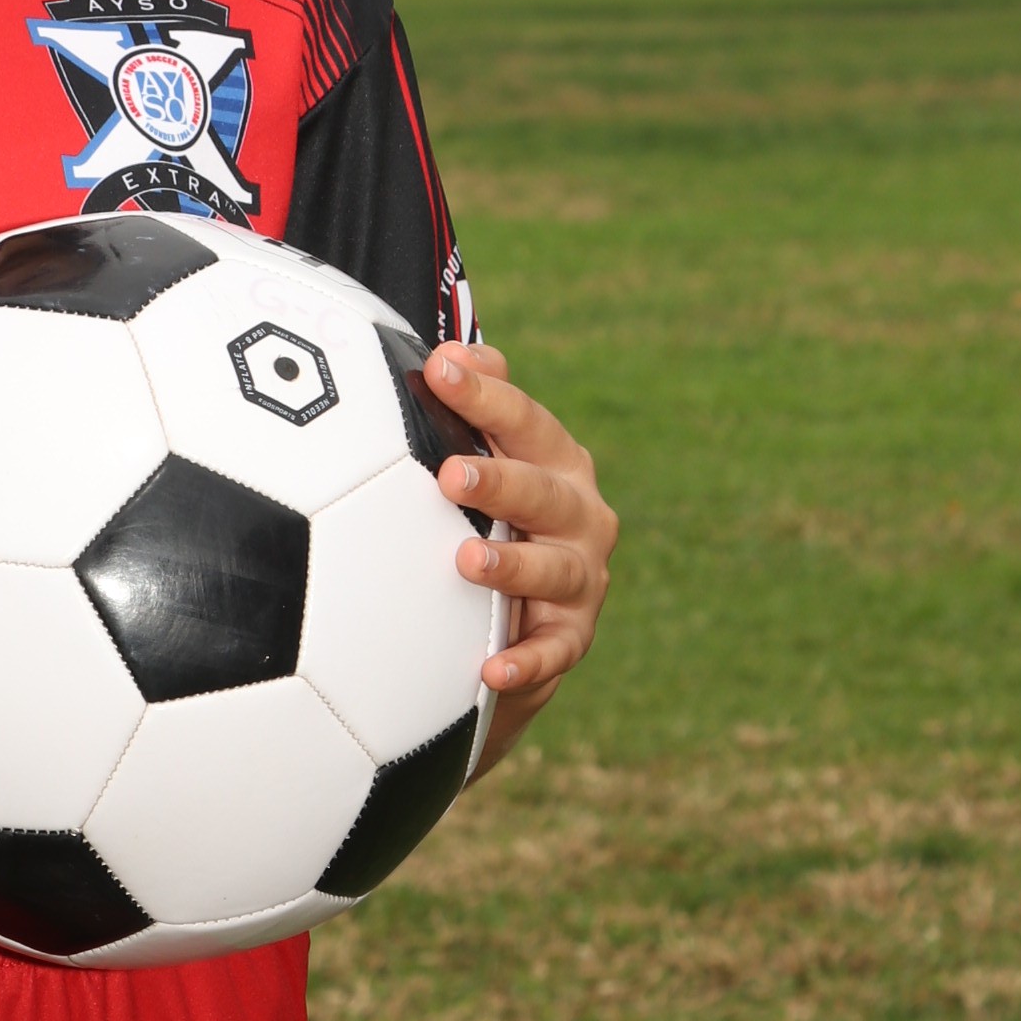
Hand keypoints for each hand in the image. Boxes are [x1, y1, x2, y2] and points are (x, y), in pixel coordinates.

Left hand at [423, 342, 617, 774]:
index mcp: (557, 462)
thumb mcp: (491, 458)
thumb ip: (478, 407)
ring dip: (512, 567)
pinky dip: (526, 663)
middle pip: (545, 493)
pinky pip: (552, 653)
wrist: (518, 616)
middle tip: (451, 475)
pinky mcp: (571, 637)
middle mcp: (580, 515)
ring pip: (553, 571)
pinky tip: (493, 670)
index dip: (485, 396)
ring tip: (465, 561)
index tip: (439, 372)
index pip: (525, 422)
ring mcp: (581, 578)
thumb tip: (451, 351)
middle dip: (502, 481)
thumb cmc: (496, 517)